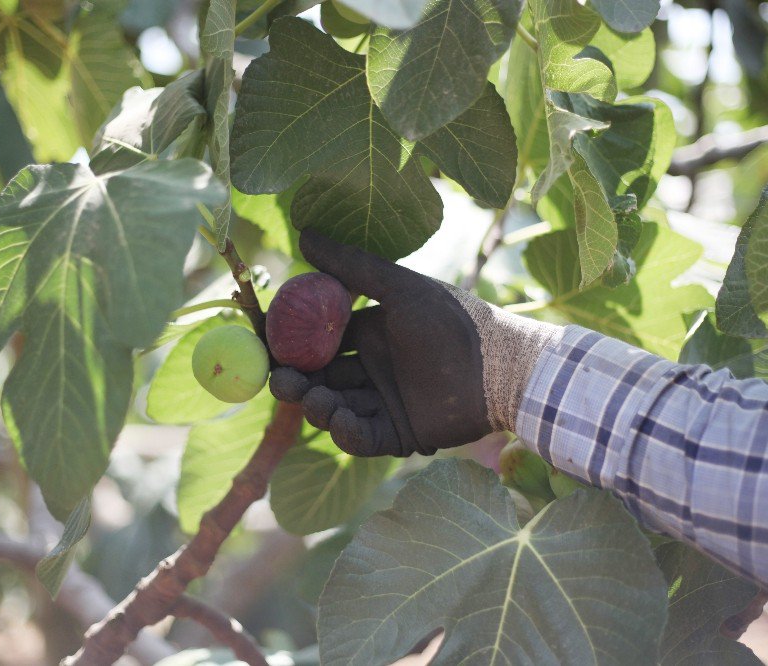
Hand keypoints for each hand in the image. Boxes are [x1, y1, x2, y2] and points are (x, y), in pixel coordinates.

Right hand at [269, 231, 559, 455]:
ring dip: (319, 406)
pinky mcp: (400, 435)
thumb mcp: (399, 287)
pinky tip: (342, 420)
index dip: (291, 345)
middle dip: (296, 381)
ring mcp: (386, 404)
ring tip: (317, 399)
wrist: (500, 365)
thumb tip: (304, 233)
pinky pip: (363, 438)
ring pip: (336, 409)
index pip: (319, 342)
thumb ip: (351, 265)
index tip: (266, 344)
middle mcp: (373, 369)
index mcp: (371, 334)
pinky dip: (347, 432)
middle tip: (280, 381)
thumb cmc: (452, 320)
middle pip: (321, 379)